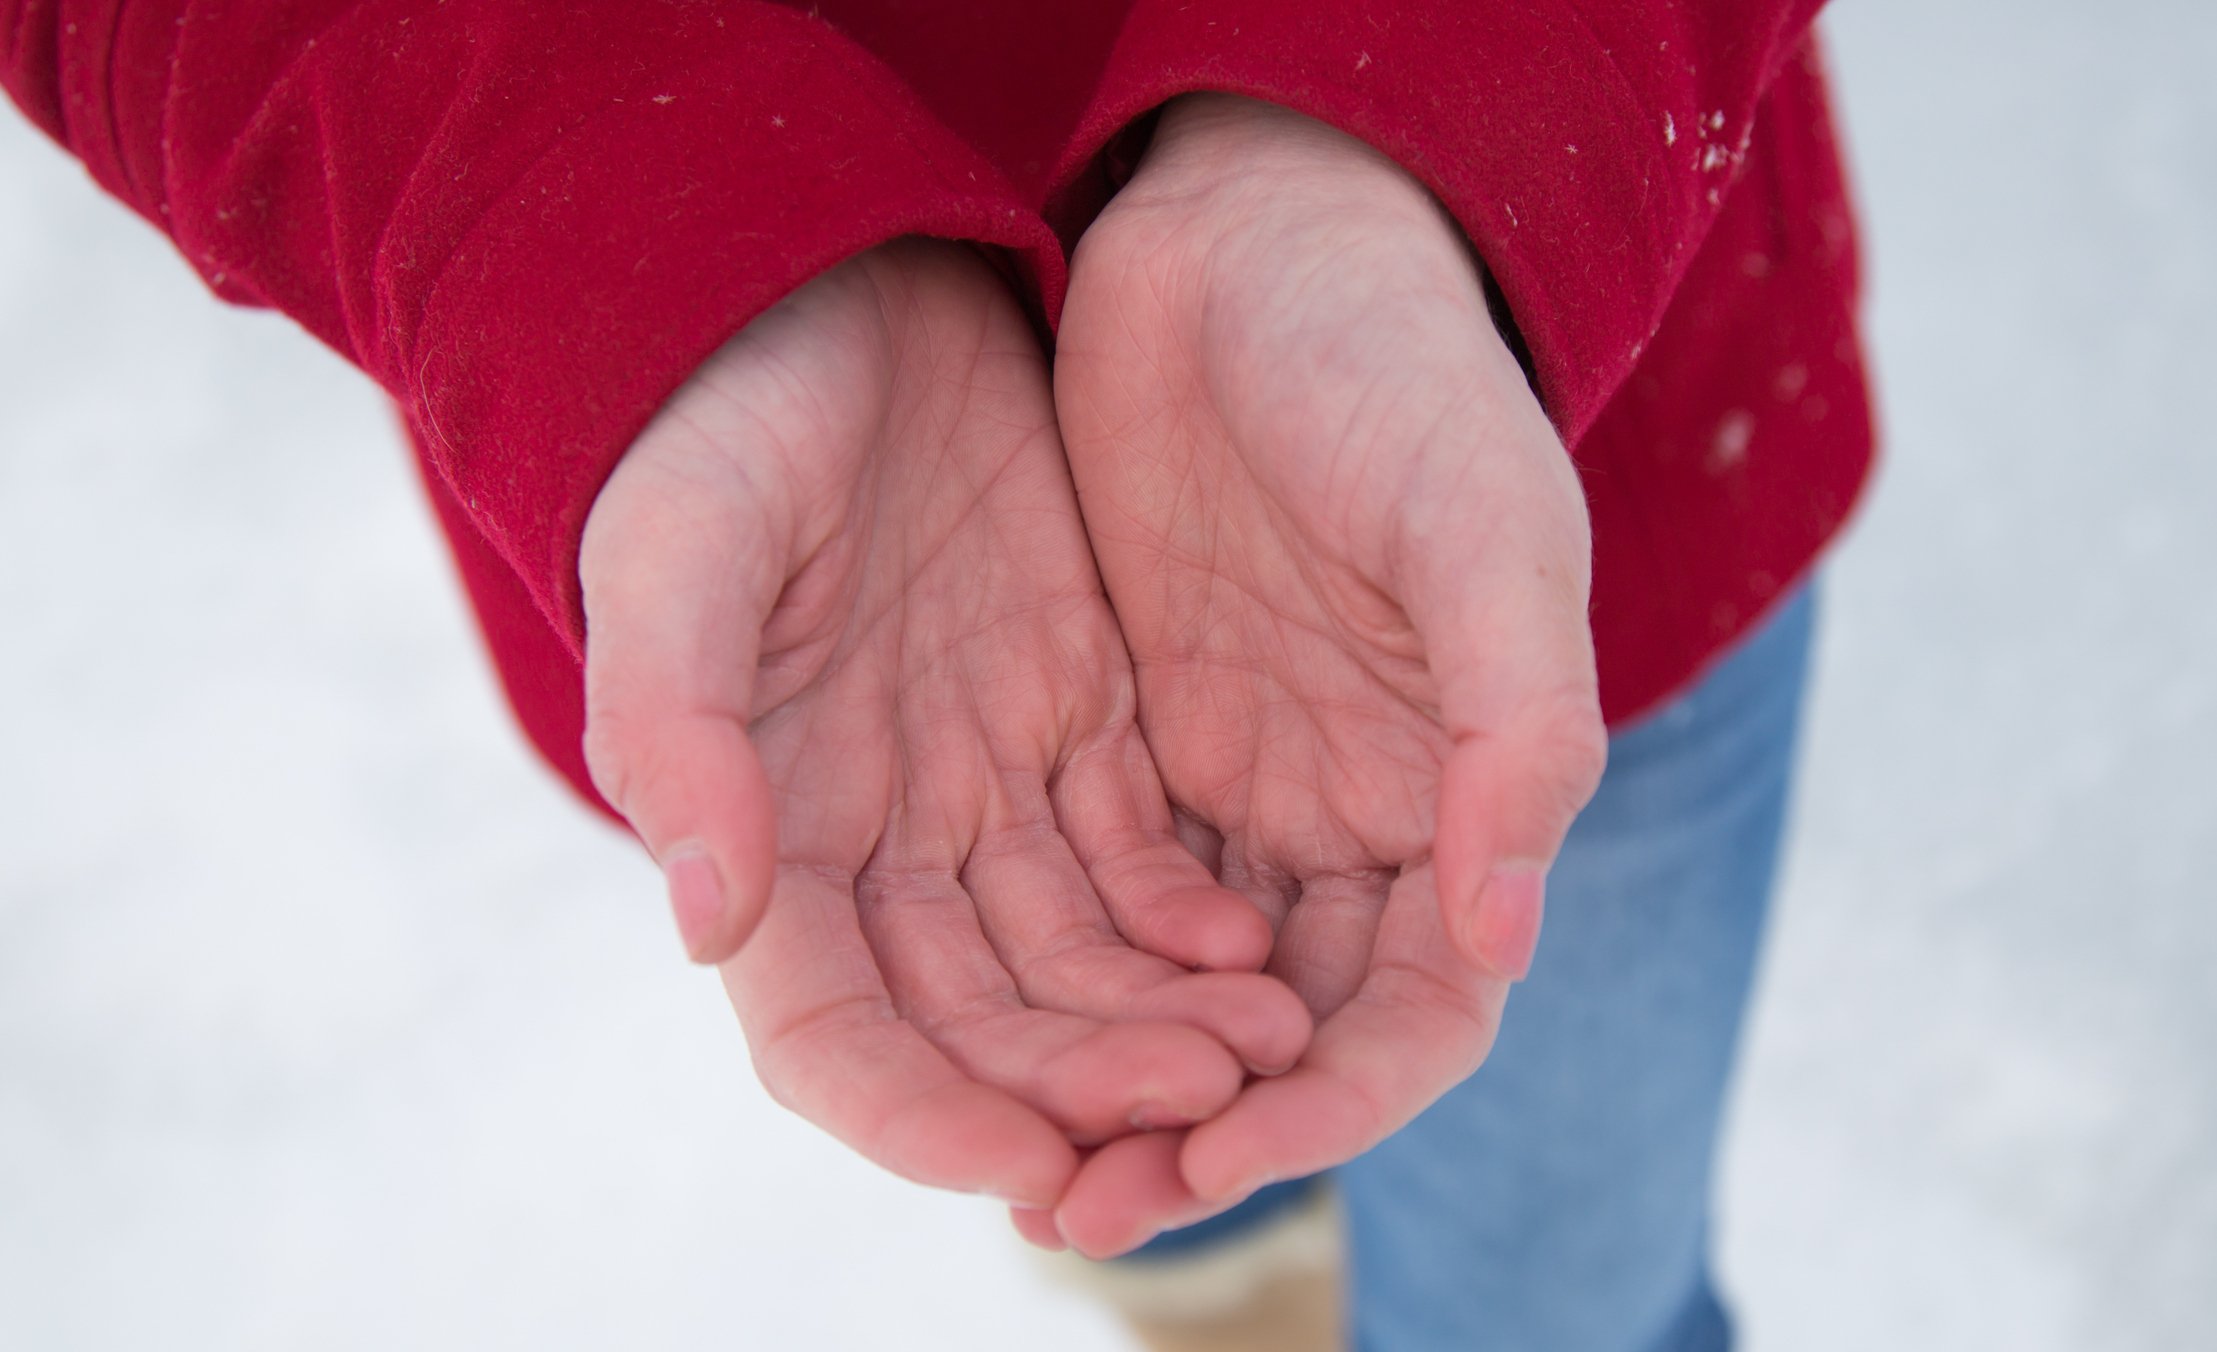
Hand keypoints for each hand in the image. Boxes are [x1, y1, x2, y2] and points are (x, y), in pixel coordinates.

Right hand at [578, 239, 1309, 1203]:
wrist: (832, 284)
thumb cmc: (722, 415)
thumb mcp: (680, 548)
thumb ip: (680, 733)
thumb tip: (706, 923)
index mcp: (766, 830)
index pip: (836, 1036)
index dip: (923, 1117)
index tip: (1031, 1166)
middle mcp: (879, 840)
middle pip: (981, 1022)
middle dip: (1083, 1083)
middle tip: (1205, 1108)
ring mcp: (984, 785)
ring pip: (1079, 958)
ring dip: (1159, 1025)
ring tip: (1265, 1053)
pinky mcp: (1079, 716)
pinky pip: (1145, 857)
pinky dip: (1196, 920)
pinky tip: (1263, 950)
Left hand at [1044, 96, 1608, 1252]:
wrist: (1255, 244)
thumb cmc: (1399, 371)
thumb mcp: (1484, 528)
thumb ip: (1513, 727)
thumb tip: (1505, 936)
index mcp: (1463, 791)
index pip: (1418, 1011)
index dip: (1334, 1110)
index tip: (1217, 1158)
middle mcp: (1355, 815)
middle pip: (1289, 1035)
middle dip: (1200, 1132)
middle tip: (1076, 1210)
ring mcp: (1242, 783)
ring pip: (1183, 986)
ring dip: (1114, 1082)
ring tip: (1015, 1171)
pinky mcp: (1138, 735)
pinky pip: (1094, 892)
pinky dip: (1055, 974)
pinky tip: (974, 1032)